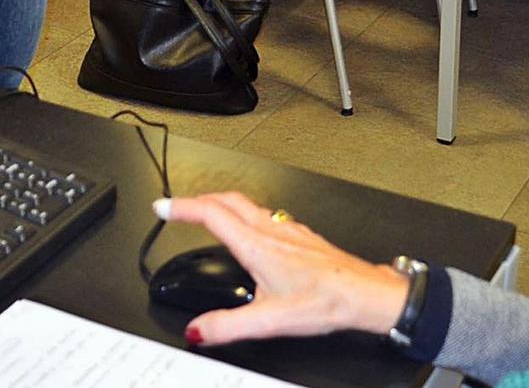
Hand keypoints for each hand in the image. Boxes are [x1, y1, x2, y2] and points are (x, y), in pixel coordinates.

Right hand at [154, 193, 409, 345]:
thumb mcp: (269, 320)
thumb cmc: (327, 301)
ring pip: (247, 204)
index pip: (210, 214)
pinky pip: (265, 214)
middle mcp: (271, 230)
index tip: (162, 207)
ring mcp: (288, 230)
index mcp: (256, 245)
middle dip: (198, 199)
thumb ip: (227, 326)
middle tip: (179, 206)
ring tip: (208, 213)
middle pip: (227, 199)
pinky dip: (245, 214)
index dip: (182, 207)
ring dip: (222, 203)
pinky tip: (252, 232)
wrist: (366, 294)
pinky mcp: (301, 236)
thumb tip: (196, 329)